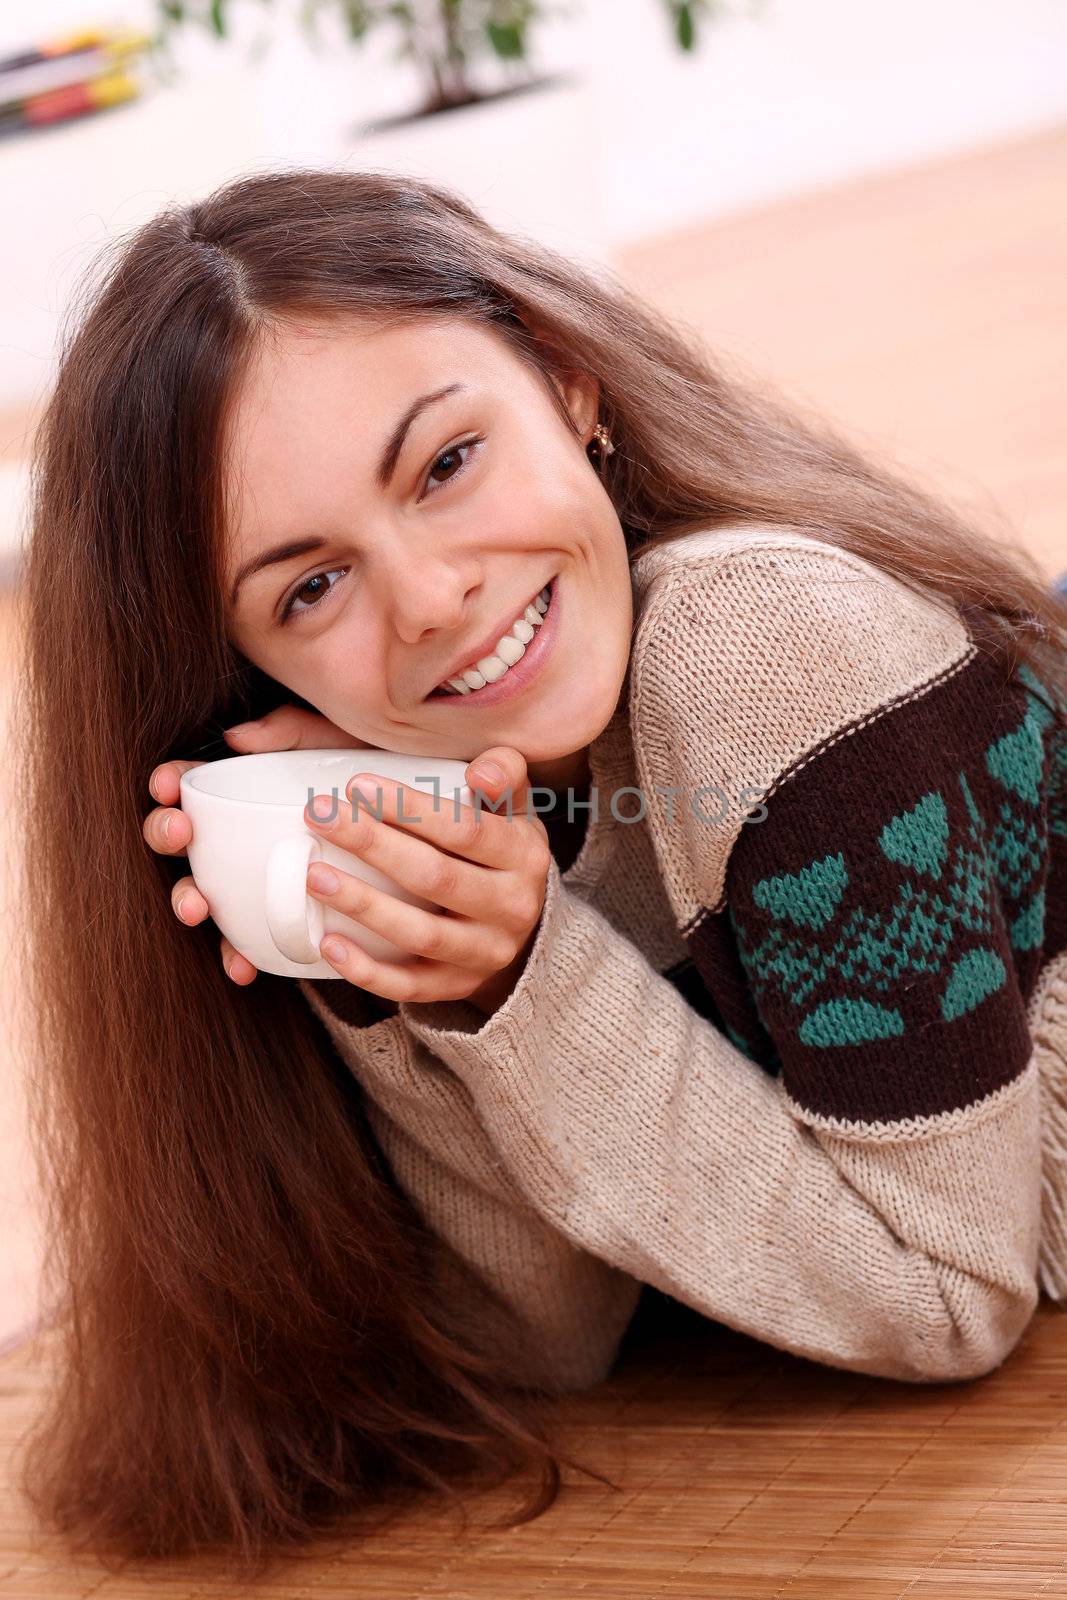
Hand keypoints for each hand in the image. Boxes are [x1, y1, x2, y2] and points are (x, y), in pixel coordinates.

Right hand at [144, 704, 372, 983]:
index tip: (168, 784)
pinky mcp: (284, 920)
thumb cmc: (377, 779)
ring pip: (206, 893)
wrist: (438, 841)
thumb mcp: (340, 745)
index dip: (168, 782)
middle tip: (181, 833)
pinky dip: (240, 955)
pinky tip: (243, 966)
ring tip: (197, 905)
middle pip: (183, 837)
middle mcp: (240, 836)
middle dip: (167, 834)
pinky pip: (252, 943)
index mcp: (245, 791)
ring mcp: (257, 880)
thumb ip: (296, 732)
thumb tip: (235, 737)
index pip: (191, 783)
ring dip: (189, 899)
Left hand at [304, 745, 550, 1013]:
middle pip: (435, 877)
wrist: (529, 930)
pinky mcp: (458, 986)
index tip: (357, 785)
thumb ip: (503, 776)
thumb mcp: (516, 811)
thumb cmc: (503, 854)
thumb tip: (482, 770)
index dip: (411, 809)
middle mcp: (511, 908)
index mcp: (523, 856)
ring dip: (363, 905)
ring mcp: (485, 953)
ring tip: (313, 876)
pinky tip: (329, 944)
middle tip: (320, 816)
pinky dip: (368, 970)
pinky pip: (410, 986)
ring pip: (420, 934)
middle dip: (373, 845)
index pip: (466, 830)